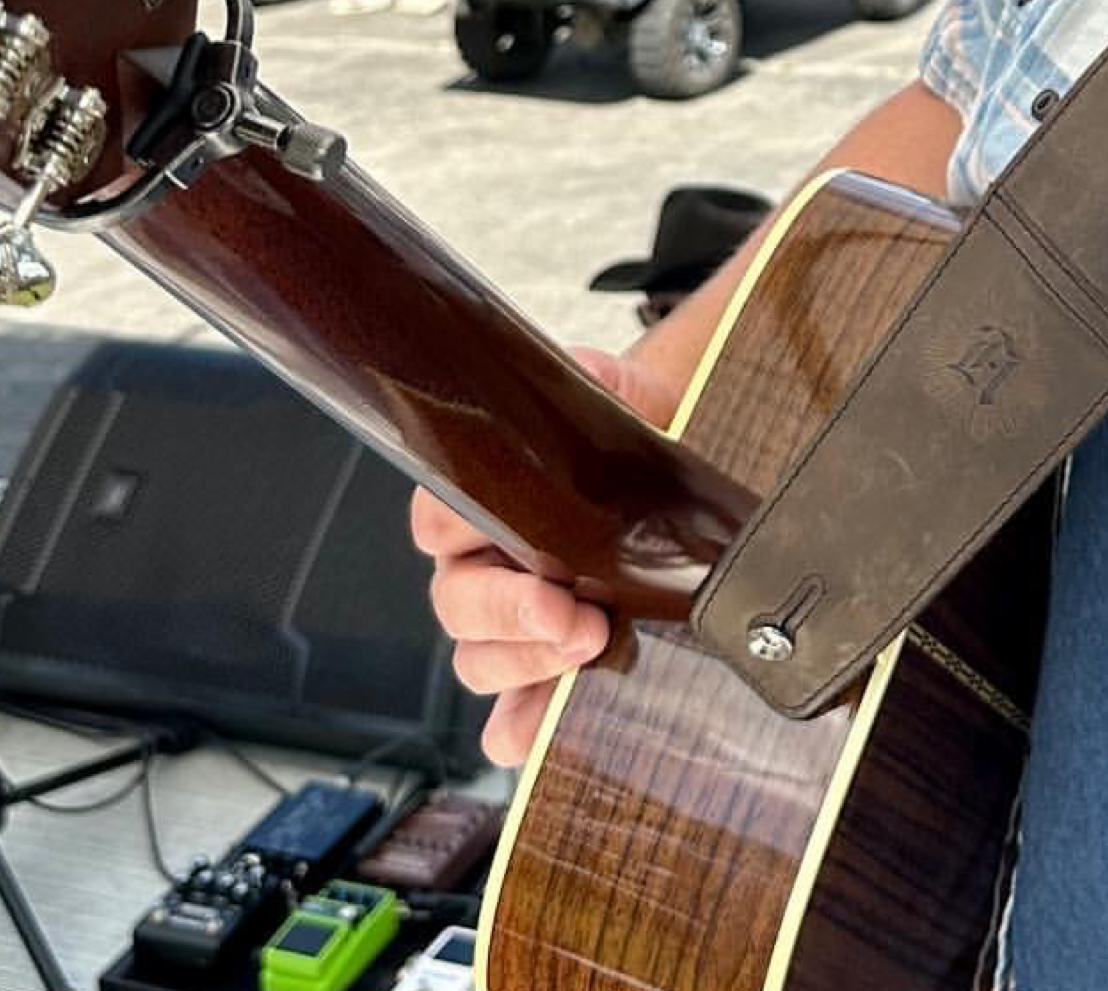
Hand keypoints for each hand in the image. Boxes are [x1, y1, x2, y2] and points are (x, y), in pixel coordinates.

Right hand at [410, 344, 674, 766]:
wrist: (671, 470)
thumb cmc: (625, 437)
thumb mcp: (611, 397)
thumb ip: (591, 381)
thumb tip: (586, 377)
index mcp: (478, 498)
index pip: (436, 520)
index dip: (461, 537)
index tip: (517, 542)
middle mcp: (480, 563)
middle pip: (458, 604)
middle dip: (512, 616)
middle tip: (574, 616)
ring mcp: (507, 622)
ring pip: (478, 660)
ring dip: (526, 667)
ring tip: (592, 646)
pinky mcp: (543, 665)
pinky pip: (509, 713)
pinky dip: (520, 726)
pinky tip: (541, 730)